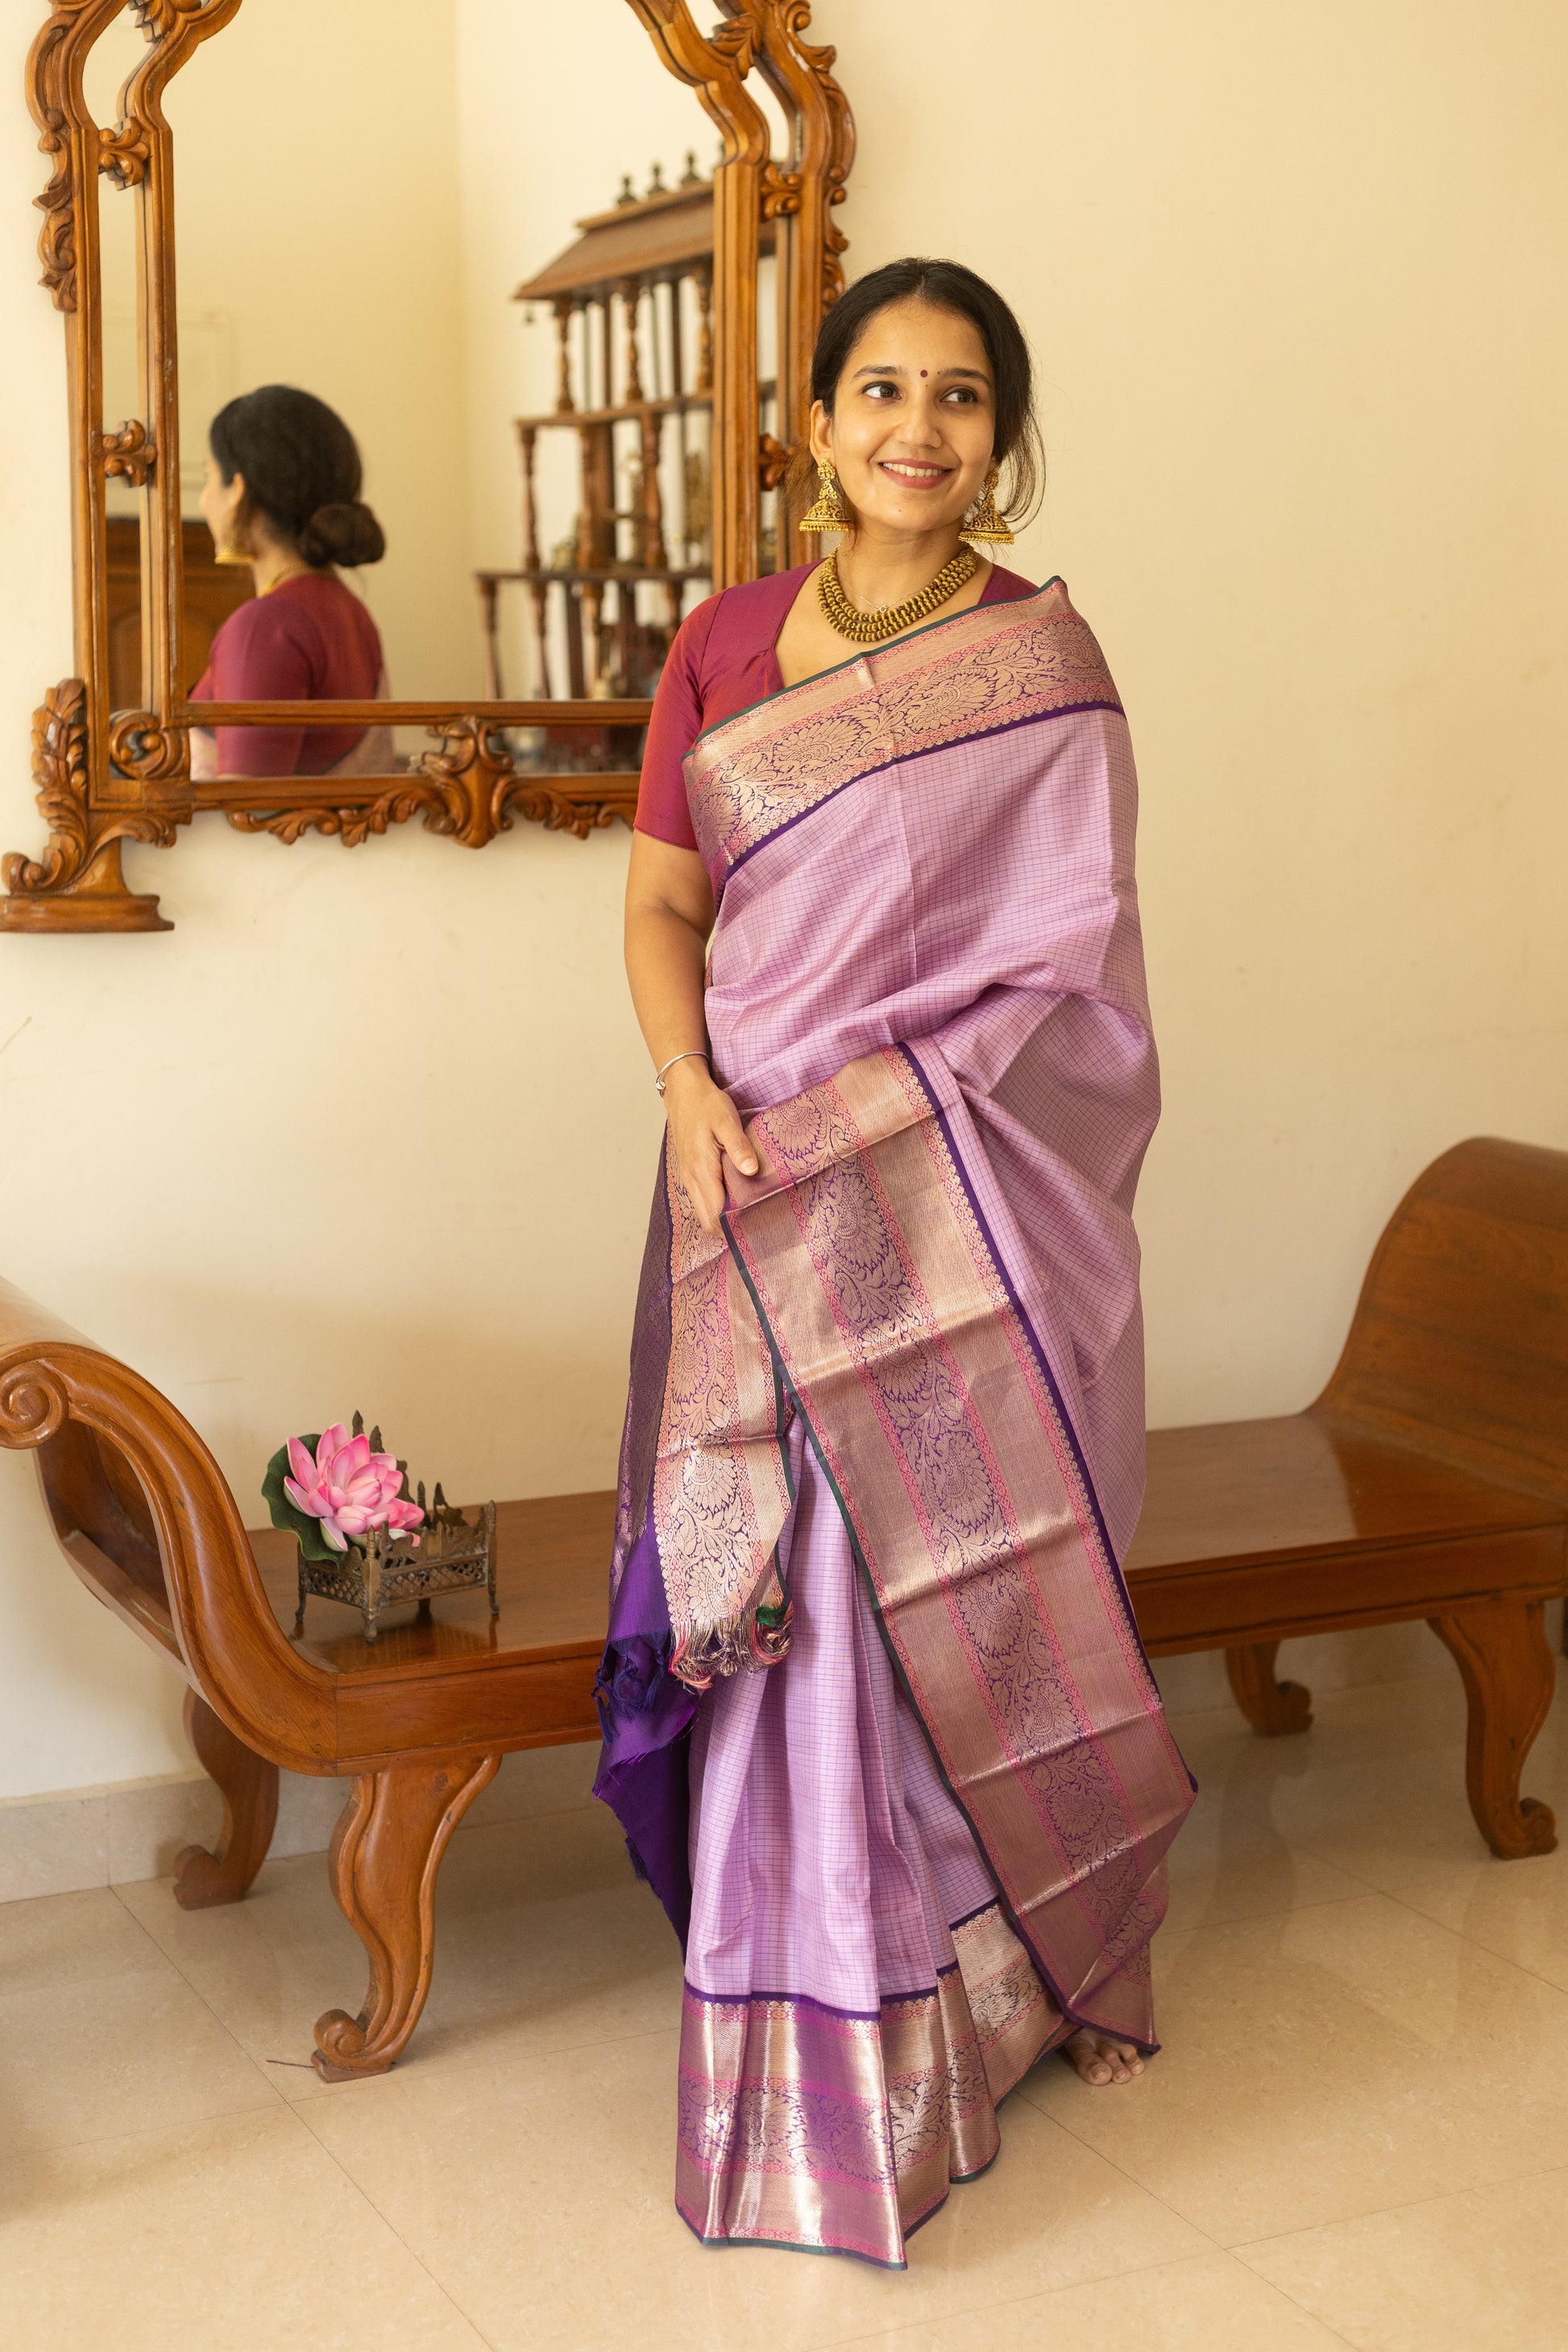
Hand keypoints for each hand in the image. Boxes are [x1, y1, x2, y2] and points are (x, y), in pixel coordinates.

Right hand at [663, 1059, 757, 1233]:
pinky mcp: (689, 1172)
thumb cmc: (706, 1104)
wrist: (683, 1091)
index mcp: (701, 1170)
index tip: (756, 1228)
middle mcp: (691, 1179)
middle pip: (708, 1221)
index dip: (734, 1227)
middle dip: (729, 1229)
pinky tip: (735, 1197)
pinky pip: (701, 1199)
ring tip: (749, 1213)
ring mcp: (688, 1177)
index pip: (715, 1215)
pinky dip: (716, 1206)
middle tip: (757, 1226)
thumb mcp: (727, 1121)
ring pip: (703, 1212)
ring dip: (722, 1218)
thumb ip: (739, 1147)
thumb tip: (752, 1171)